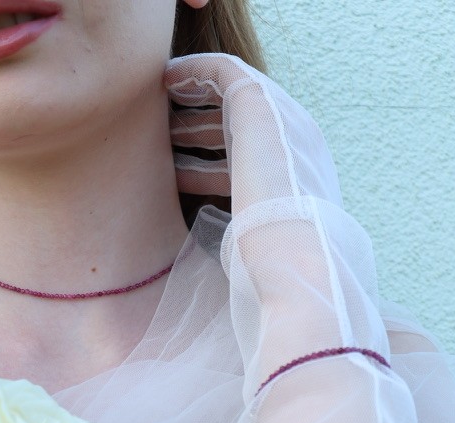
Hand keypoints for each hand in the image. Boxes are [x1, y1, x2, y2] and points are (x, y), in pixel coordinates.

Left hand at [166, 53, 389, 397]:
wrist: (298, 277)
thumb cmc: (278, 295)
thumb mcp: (255, 278)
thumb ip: (240, 266)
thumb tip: (211, 316)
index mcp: (302, 191)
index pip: (255, 168)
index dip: (210, 166)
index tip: (172, 177)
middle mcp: (300, 151)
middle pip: (243, 130)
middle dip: (200, 132)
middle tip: (155, 140)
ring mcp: (284, 123)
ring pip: (231, 99)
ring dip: (192, 106)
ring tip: (152, 112)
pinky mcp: (261, 106)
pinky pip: (223, 75)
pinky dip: (192, 75)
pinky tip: (162, 83)